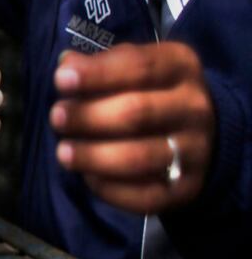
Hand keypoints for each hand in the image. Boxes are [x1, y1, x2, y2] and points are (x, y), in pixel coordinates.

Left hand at [51, 43, 214, 212]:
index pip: (139, 67)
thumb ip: (100, 63)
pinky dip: (111, 188)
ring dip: (94, 156)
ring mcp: (195, 150)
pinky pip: (146, 195)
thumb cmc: (149, 88)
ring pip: (140, 157)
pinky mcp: (187, 187)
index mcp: (179, 67)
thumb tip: (66, 65)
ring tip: (63, 152)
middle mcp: (193, 108)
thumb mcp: (131, 64)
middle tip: (56, 118)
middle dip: (89, 116)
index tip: (60, 80)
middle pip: (138, 112)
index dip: (97, 74)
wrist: (201, 129)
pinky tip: (87, 177)